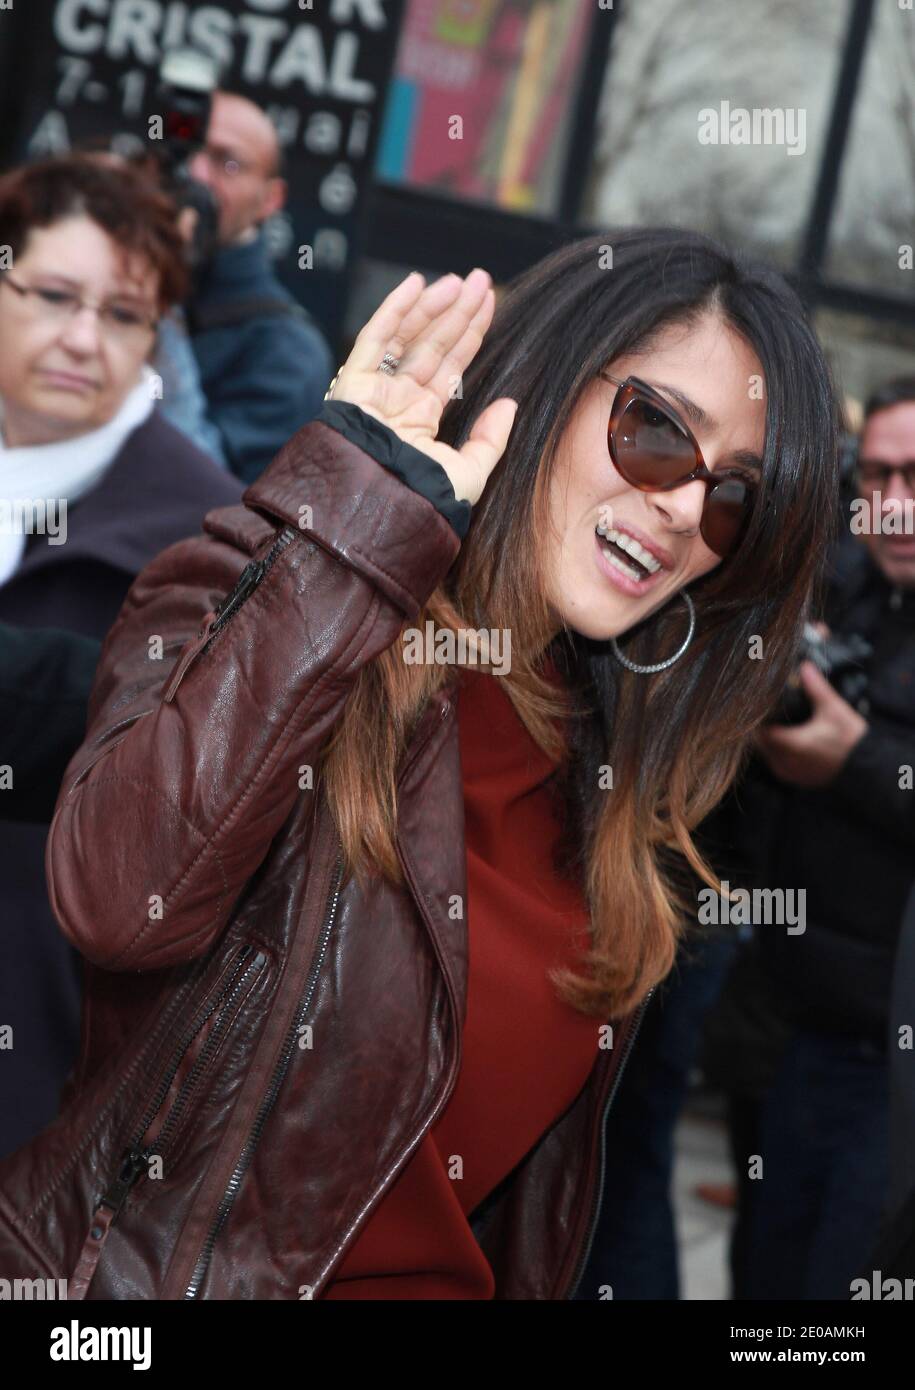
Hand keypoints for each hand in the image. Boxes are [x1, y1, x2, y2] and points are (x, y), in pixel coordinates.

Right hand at [326, 269, 517, 505]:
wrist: (383, 509)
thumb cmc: (423, 501)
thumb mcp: (469, 472)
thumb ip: (491, 439)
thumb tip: (510, 404)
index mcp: (421, 419)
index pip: (449, 366)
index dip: (470, 334)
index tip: (490, 304)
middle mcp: (397, 401)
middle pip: (432, 345)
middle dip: (456, 312)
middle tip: (480, 280)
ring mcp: (375, 390)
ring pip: (407, 336)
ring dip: (432, 305)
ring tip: (460, 281)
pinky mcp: (354, 384)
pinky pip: (375, 338)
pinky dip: (394, 309)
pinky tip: (417, 283)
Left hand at [755, 660, 867, 786]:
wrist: (867, 769)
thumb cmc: (850, 739)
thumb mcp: (833, 709)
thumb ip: (816, 687)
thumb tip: (805, 666)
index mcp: (789, 744)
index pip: (758, 730)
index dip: (758, 717)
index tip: (763, 706)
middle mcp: (784, 762)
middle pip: (759, 743)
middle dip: (762, 729)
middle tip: (769, 713)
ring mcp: (790, 774)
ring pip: (767, 756)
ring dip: (769, 742)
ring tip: (778, 725)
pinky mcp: (797, 781)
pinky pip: (777, 765)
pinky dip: (778, 754)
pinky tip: (788, 742)